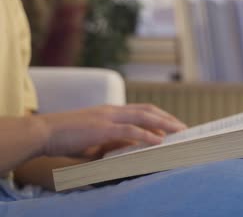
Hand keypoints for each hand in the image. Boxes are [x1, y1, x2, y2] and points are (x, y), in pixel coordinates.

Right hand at [36, 104, 186, 156]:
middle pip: (148, 110)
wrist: (43, 132)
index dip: (159, 115)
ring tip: (179, 131)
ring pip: (143, 117)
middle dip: (167, 118)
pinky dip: (147, 135)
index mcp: (110, 111)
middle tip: (182, 127)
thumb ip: (111, 140)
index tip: (172, 123)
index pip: (141, 109)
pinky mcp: (103, 129)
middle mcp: (113, 110)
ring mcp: (108, 118)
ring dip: (164, 124)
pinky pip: (130, 131)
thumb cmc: (65, 137)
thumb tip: (130, 148)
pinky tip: (159, 141)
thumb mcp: (93, 138)